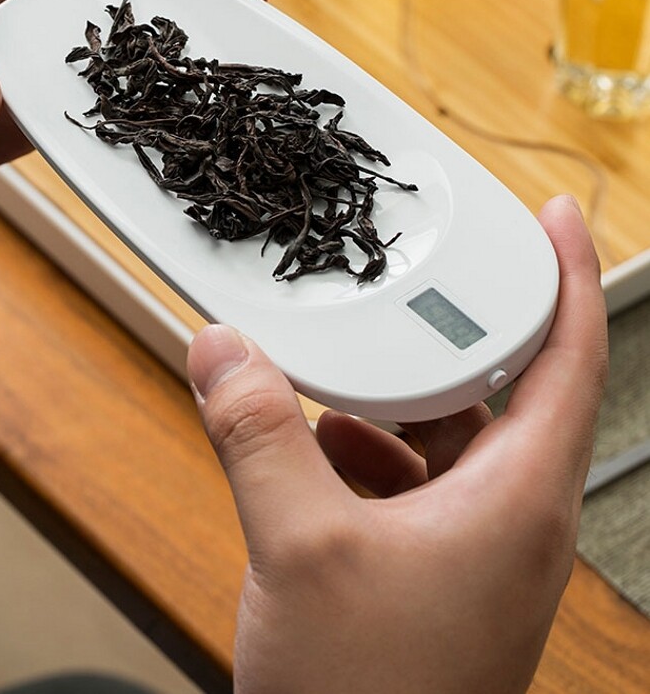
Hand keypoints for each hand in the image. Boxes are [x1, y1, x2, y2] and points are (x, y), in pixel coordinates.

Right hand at [188, 195, 606, 693]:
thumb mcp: (300, 548)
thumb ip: (258, 435)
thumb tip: (222, 348)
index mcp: (518, 500)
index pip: (571, 359)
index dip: (571, 275)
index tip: (559, 216)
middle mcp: (512, 520)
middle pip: (501, 391)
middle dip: (448, 337)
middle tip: (410, 288)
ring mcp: (476, 552)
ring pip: (448, 442)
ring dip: (395, 404)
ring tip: (341, 373)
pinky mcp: (437, 578)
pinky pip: (414, 487)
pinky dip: (369, 456)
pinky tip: (317, 450)